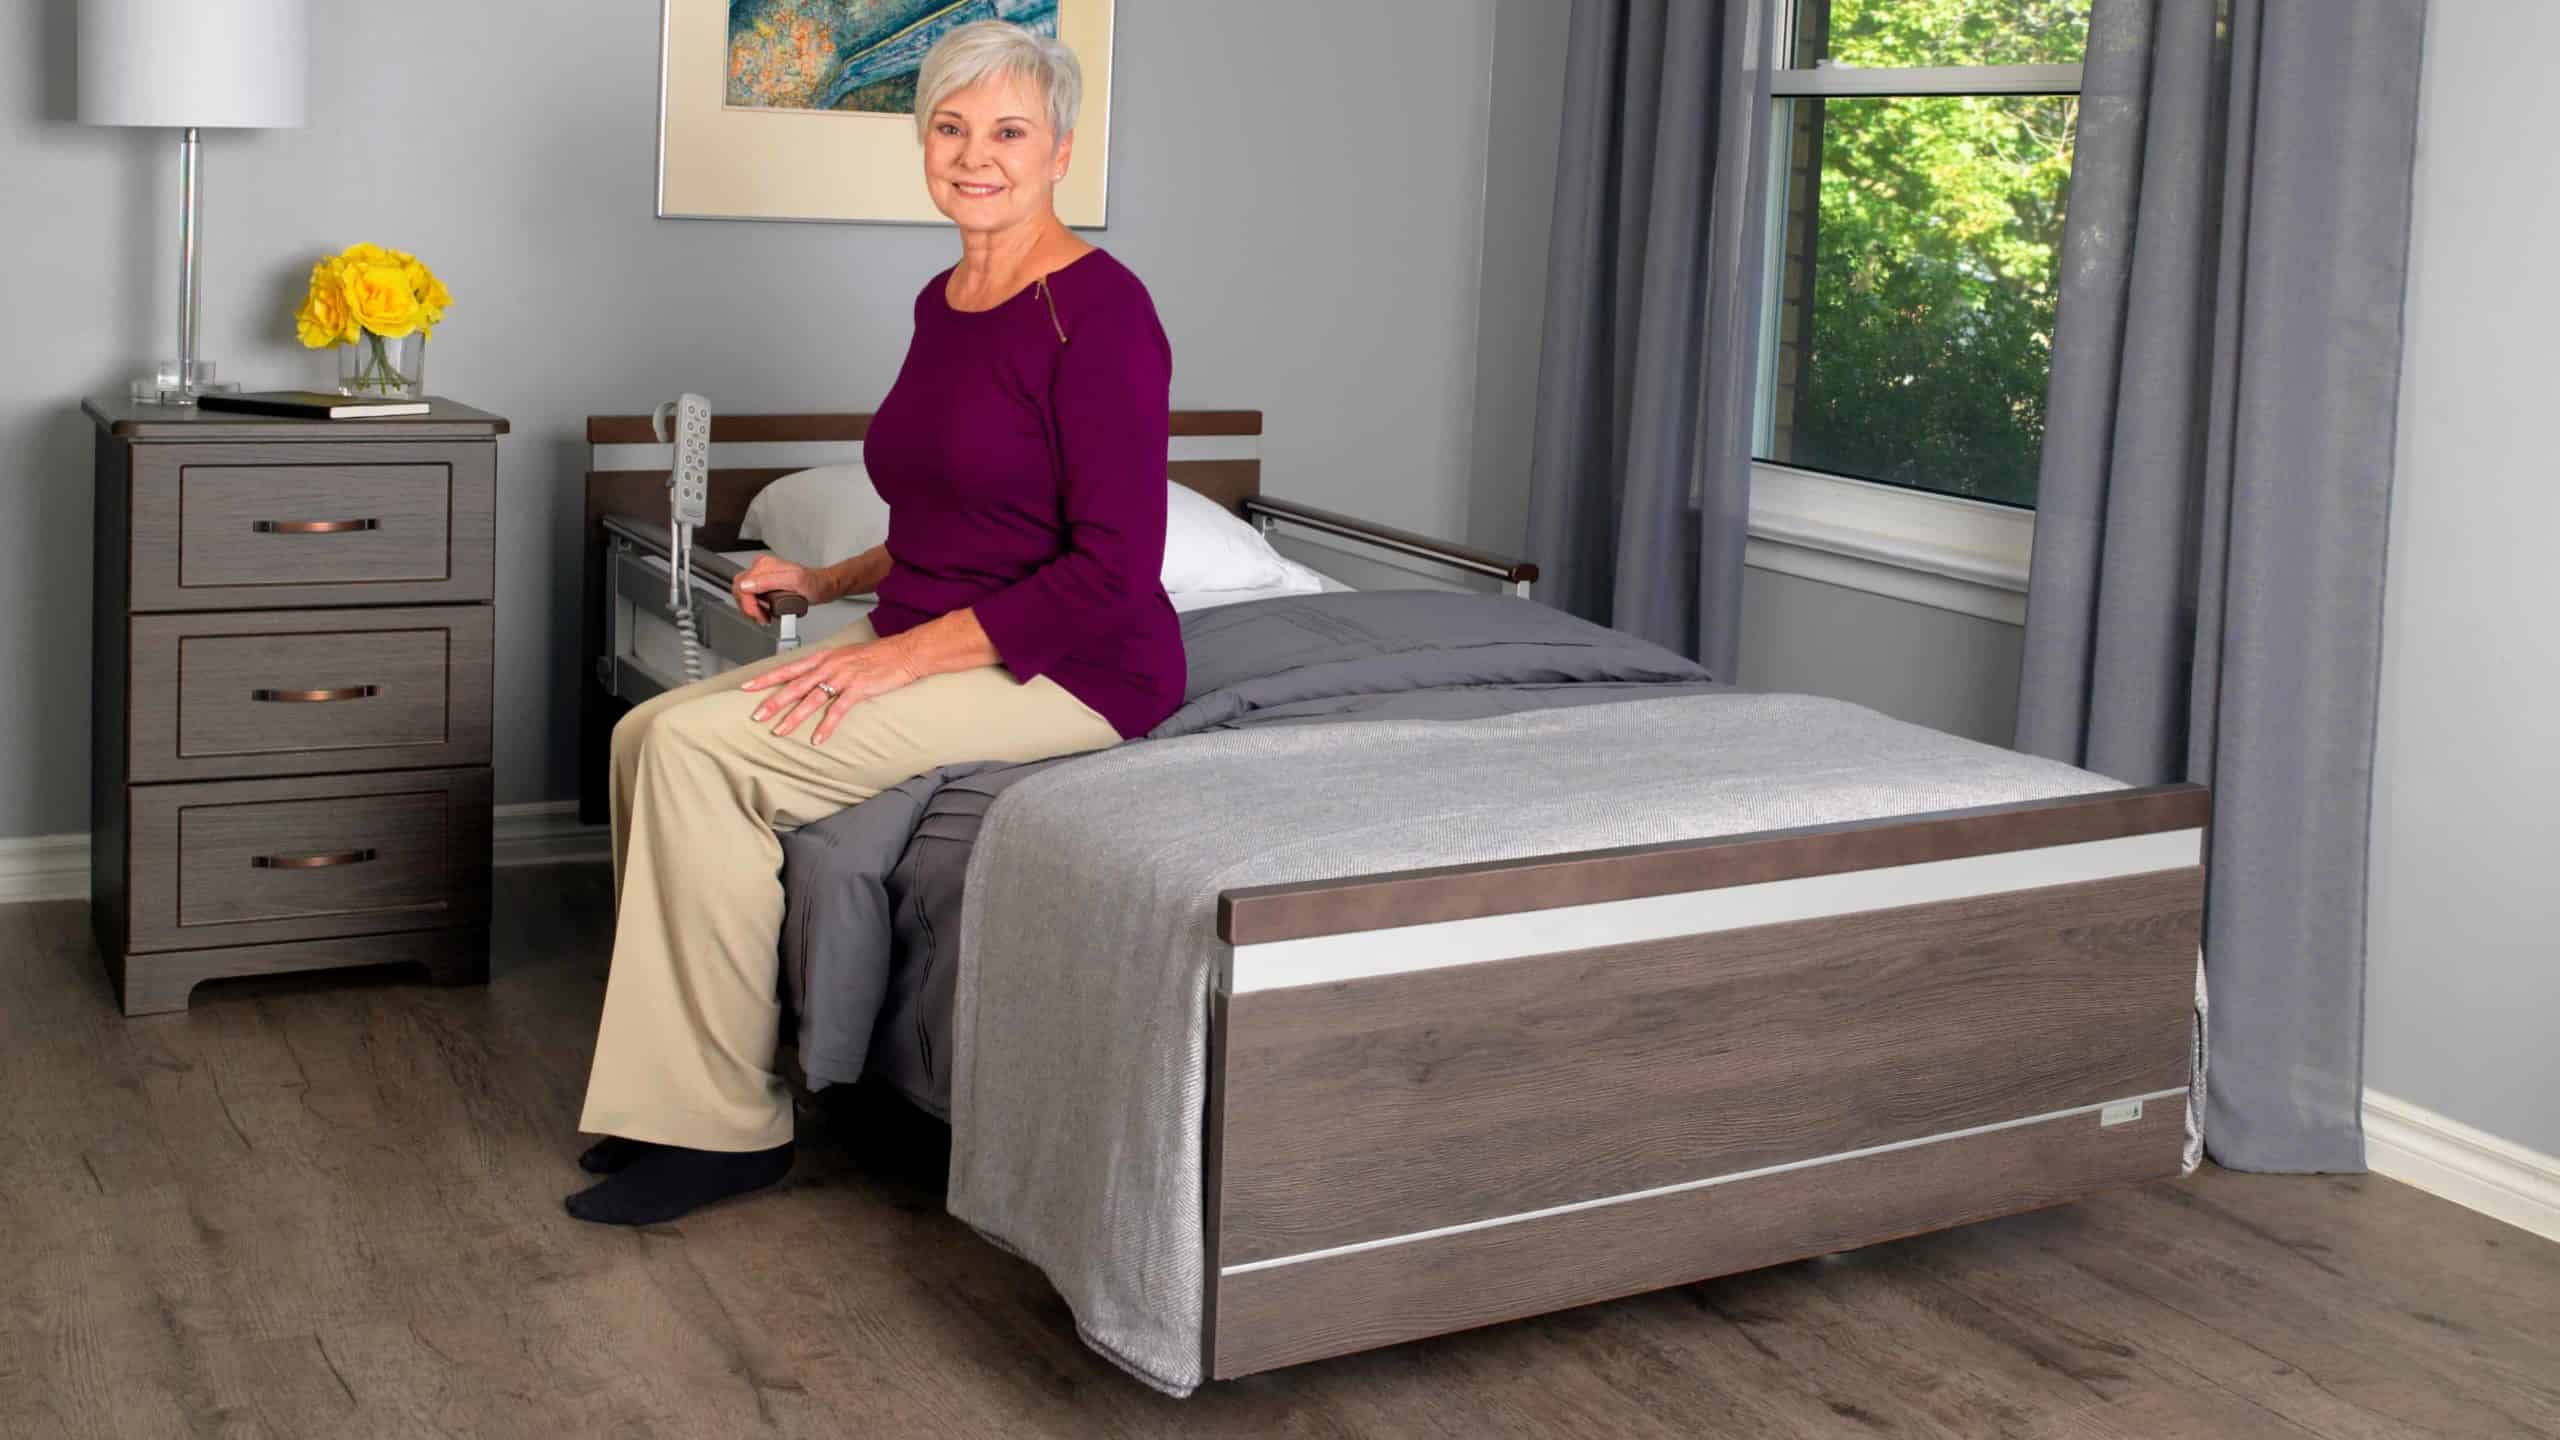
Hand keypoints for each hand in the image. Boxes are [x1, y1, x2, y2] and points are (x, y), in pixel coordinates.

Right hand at [733, 554, 824, 622]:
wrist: (822, 587)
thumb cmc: (813, 584)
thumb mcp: (794, 581)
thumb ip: (769, 581)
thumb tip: (747, 585)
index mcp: (765, 565)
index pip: (742, 585)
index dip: (747, 603)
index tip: (758, 614)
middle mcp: (761, 569)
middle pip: (739, 589)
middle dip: (747, 607)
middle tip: (761, 617)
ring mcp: (762, 577)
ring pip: (743, 594)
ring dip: (751, 609)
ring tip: (764, 616)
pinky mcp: (765, 585)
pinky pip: (750, 597)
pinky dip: (755, 608)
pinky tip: (765, 612)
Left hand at [739, 635, 921, 742]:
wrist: (904, 652)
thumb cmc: (877, 656)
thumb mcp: (845, 656)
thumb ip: (825, 667)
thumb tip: (809, 679)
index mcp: (824, 657)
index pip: (788, 668)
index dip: (767, 678)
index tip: (747, 687)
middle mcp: (829, 665)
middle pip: (795, 685)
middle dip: (774, 701)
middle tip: (757, 715)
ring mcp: (843, 677)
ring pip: (812, 699)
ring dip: (794, 716)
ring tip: (780, 731)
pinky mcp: (858, 689)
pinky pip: (838, 710)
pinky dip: (826, 725)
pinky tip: (817, 738)